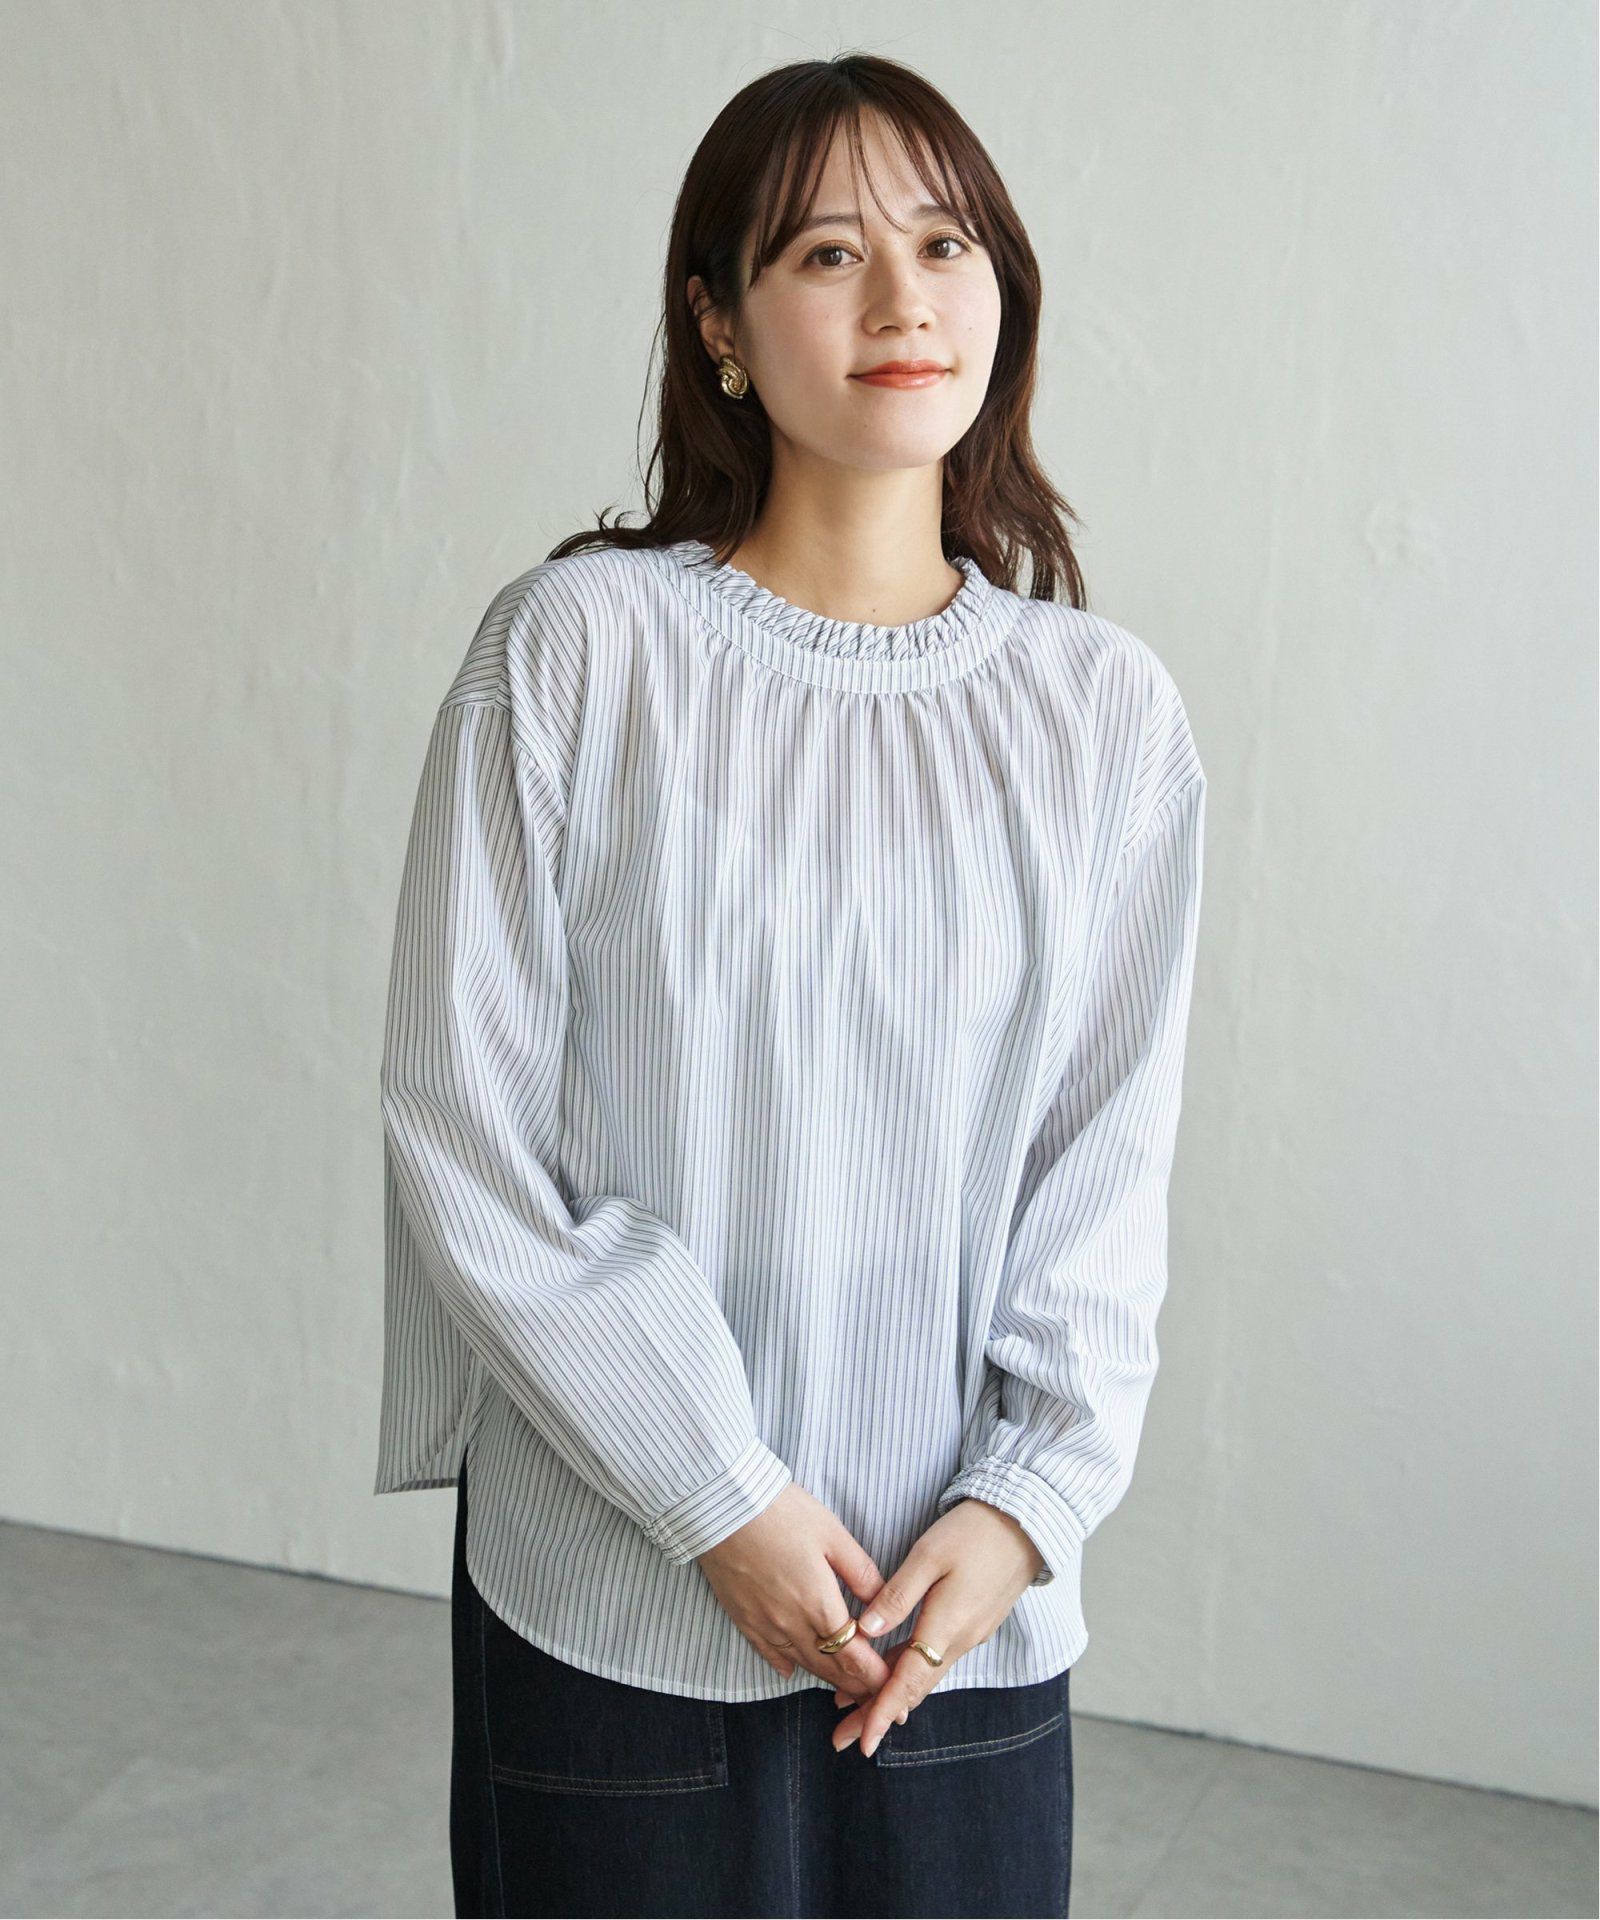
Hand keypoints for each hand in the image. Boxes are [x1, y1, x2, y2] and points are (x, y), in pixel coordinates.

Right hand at [695, 1481, 902, 1701]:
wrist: (722, 1506)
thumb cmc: (782, 1512)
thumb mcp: (833, 1534)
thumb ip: (861, 1573)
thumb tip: (884, 1602)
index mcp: (820, 1605)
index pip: (854, 1658)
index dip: (875, 1677)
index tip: (892, 1685)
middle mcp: (792, 1624)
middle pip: (830, 1669)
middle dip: (857, 1686)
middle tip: (877, 1695)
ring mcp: (764, 1625)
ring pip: (802, 1665)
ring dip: (827, 1679)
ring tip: (846, 1687)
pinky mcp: (742, 1618)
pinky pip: (769, 1654)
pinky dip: (787, 1665)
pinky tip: (795, 1669)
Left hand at [828, 1497, 1043, 1757]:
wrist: (1025, 1522)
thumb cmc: (973, 1532)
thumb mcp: (928, 1556)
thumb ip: (897, 1595)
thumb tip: (865, 1630)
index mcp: (947, 1627)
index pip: (908, 1682)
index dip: (881, 1712)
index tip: (861, 1741)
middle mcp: (961, 1640)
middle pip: (913, 1689)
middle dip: (878, 1714)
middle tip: (844, 1738)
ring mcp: (969, 1634)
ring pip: (924, 1676)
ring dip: (891, 1696)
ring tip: (854, 1709)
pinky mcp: (972, 1623)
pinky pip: (935, 1659)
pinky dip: (908, 1673)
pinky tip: (888, 1672)